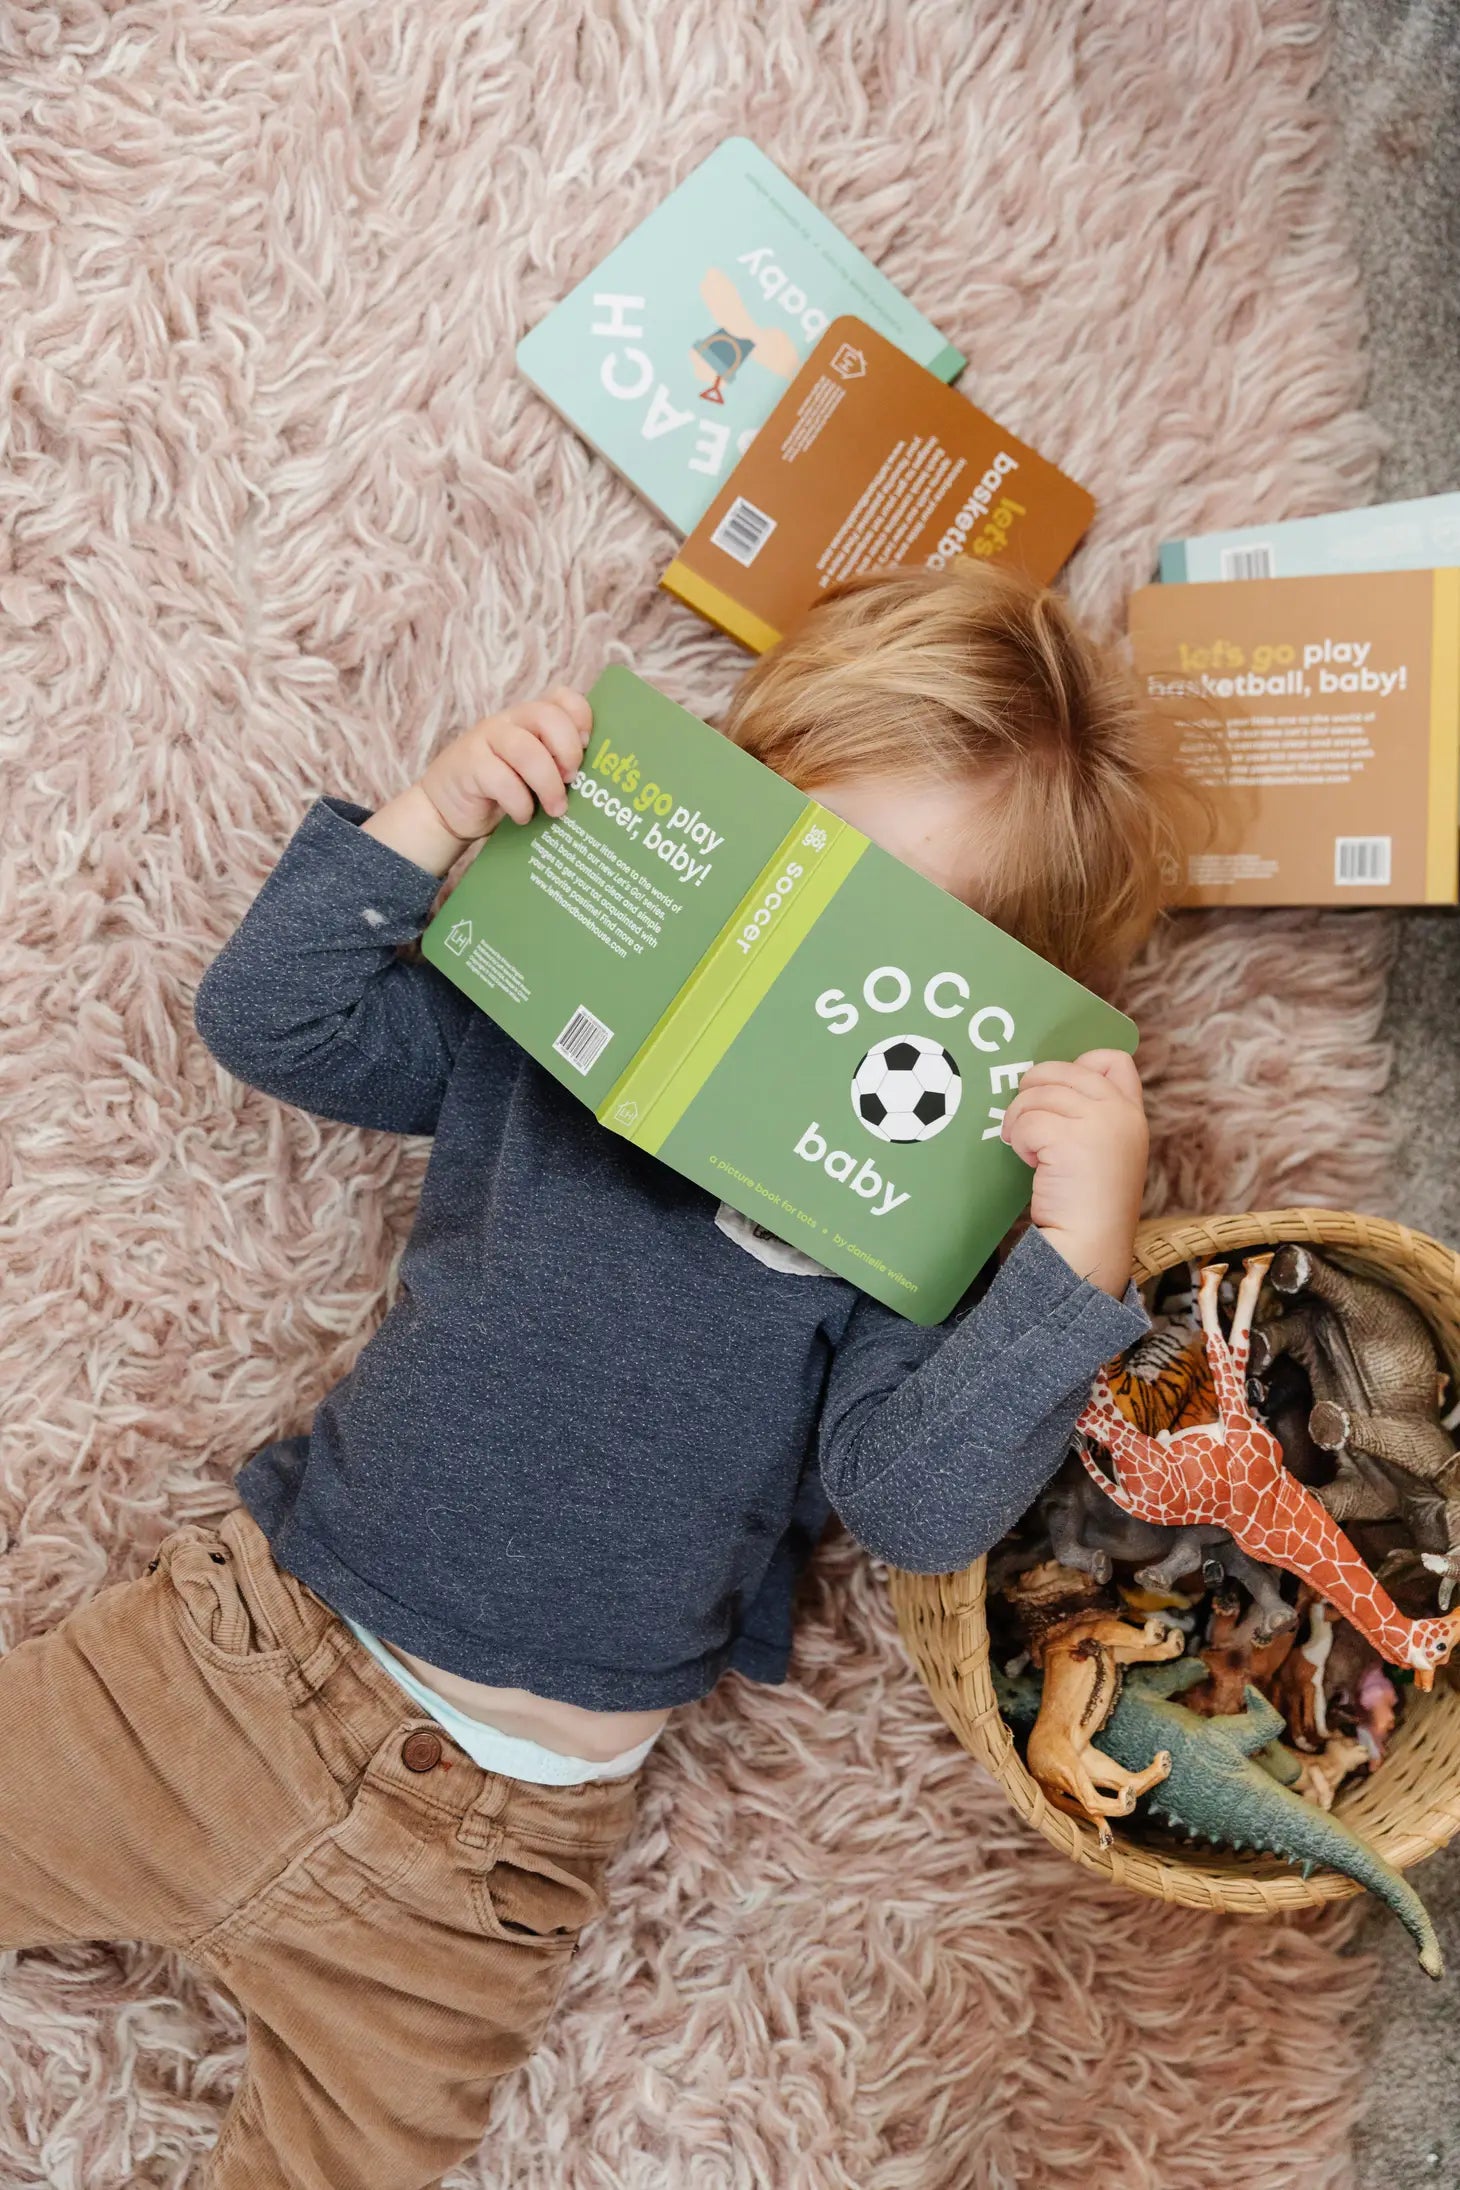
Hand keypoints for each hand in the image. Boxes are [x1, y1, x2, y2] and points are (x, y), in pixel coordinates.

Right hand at [422, 686, 592, 841]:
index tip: (589, 746)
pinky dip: (520, 804)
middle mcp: (509, 722)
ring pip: (526, 750)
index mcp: (530, 719)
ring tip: (555, 809)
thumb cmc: (502, 794)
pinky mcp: (469, 765)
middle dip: (568, 750)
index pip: (561, 697)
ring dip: (548, 784)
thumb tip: (602, 786)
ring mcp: (485, 740)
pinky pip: (502, 780)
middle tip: (572, 779)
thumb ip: (558, 768)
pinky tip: (523, 817)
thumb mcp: (534, 776)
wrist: (447, 810)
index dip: (581, 716)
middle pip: (547, 716)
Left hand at [1000, 1050, 1147, 1297]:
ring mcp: (1099, 1123)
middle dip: (1032, 1090)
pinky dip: (1019, 1140)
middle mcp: (1120, 1112)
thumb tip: (1041, 1086)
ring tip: (1028, 1150)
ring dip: (1020, 1121)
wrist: (1091, 1246)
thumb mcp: (1103, 1152)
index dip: (1076, 1065)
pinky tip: (1031, 1163)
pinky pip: (1027, 1121)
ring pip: (1037, 1094)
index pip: (1114, 1060)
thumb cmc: (1087, 1205)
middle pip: (1062, 1069)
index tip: (1056, 1094)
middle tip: (1024, 1121)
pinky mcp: (1072, 1139)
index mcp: (1132, 1114)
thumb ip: (1088, 1117)